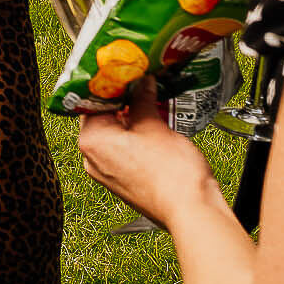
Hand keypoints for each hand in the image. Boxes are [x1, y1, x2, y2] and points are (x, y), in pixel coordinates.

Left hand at [76, 80, 217, 224]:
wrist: (191, 210)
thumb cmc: (172, 175)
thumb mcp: (154, 124)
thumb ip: (142, 99)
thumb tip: (141, 83)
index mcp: (91, 140)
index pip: (92, 101)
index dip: (111, 84)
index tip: (125, 72)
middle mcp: (92, 158)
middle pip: (103, 118)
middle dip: (124, 101)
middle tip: (142, 84)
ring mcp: (107, 172)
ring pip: (115, 134)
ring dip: (133, 118)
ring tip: (152, 103)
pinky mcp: (123, 181)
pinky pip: (124, 150)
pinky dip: (137, 137)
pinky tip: (155, 127)